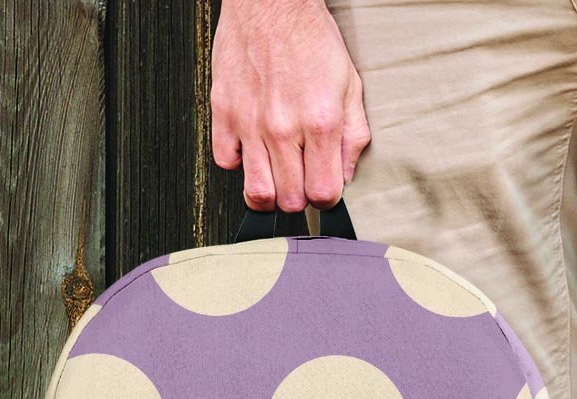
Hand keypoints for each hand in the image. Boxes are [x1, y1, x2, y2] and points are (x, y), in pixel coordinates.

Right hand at [211, 0, 370, 211]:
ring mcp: (250, 122)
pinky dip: (238, 163)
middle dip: (299, 198)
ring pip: (256, 192)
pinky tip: (252, 150)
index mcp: (320, 123)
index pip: (323, 194)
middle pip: (290, 200)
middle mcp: (283, 127)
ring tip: (276, 177)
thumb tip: (346, 175)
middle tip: (300, 180)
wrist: (271, 1)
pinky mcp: (223, 111)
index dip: (326, 199)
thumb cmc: (310, 39)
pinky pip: (225, 162)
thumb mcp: (350, 87)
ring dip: (269, 192)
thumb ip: (353, 137)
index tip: (324, 189)